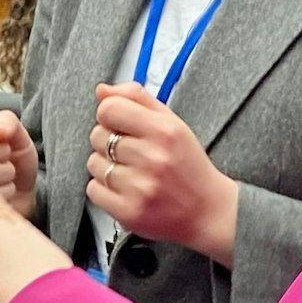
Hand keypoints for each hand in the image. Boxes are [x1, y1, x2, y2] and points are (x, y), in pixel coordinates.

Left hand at [85, 83, 238, 265]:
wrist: (208, 211)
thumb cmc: (187, 164)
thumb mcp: (172, 123)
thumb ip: (136, 99)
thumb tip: (101, 90)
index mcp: (164, 131)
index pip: (109, 109)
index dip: (109, 114)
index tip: (120, 123)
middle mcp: (152, 158)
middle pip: (98, 135)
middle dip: (108, 141)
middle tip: (131, 151)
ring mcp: (140, 187)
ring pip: (93, 163)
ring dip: (106, 166)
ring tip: (130, 172)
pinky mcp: (129, 211)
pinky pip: (93, 190)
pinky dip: (103, 189)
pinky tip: (125, 189)